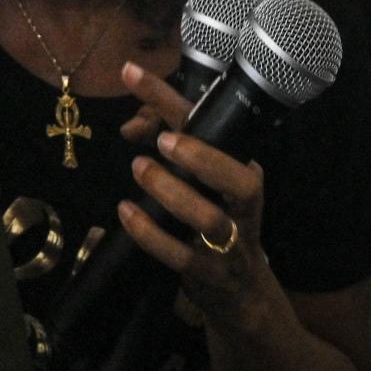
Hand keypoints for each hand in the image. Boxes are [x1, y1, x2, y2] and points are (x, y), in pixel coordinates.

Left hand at [116, 60, 280, 337]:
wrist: (245, 299)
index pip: (215, 130)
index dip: (170, 99)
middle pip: (239, 180)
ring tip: (140, 169)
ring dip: (173, 192)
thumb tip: (133, 125)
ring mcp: (230, 246)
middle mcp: (243, 210)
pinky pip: (182, 256)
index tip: (132, 71)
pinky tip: (125, 213)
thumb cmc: (220, 230)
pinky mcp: (210, 276)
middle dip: (203, 157)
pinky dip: (151, 234)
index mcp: (242, 178)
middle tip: (164, 140)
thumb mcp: (205, 187)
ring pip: (211, 218)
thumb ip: (175, 154)